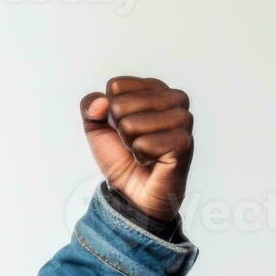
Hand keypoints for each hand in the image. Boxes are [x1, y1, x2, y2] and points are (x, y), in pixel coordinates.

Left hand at [81, 76, 193, 221]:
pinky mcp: (184, 142)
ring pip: (131, 124)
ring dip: (129, 143)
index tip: (122, 125)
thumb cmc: (121, 154)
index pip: (116, 86)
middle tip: (133, 141)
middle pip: (120, 105)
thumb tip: (101, 103)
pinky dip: (140, 156)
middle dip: (118, 129)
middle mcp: (174, 98)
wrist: (132, 189)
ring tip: (143, 150)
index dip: (108, 111)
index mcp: (154, 87)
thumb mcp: (96, 126)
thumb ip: (90, 106)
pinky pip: (144, 144)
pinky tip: (152, 160)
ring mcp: (183, 120)